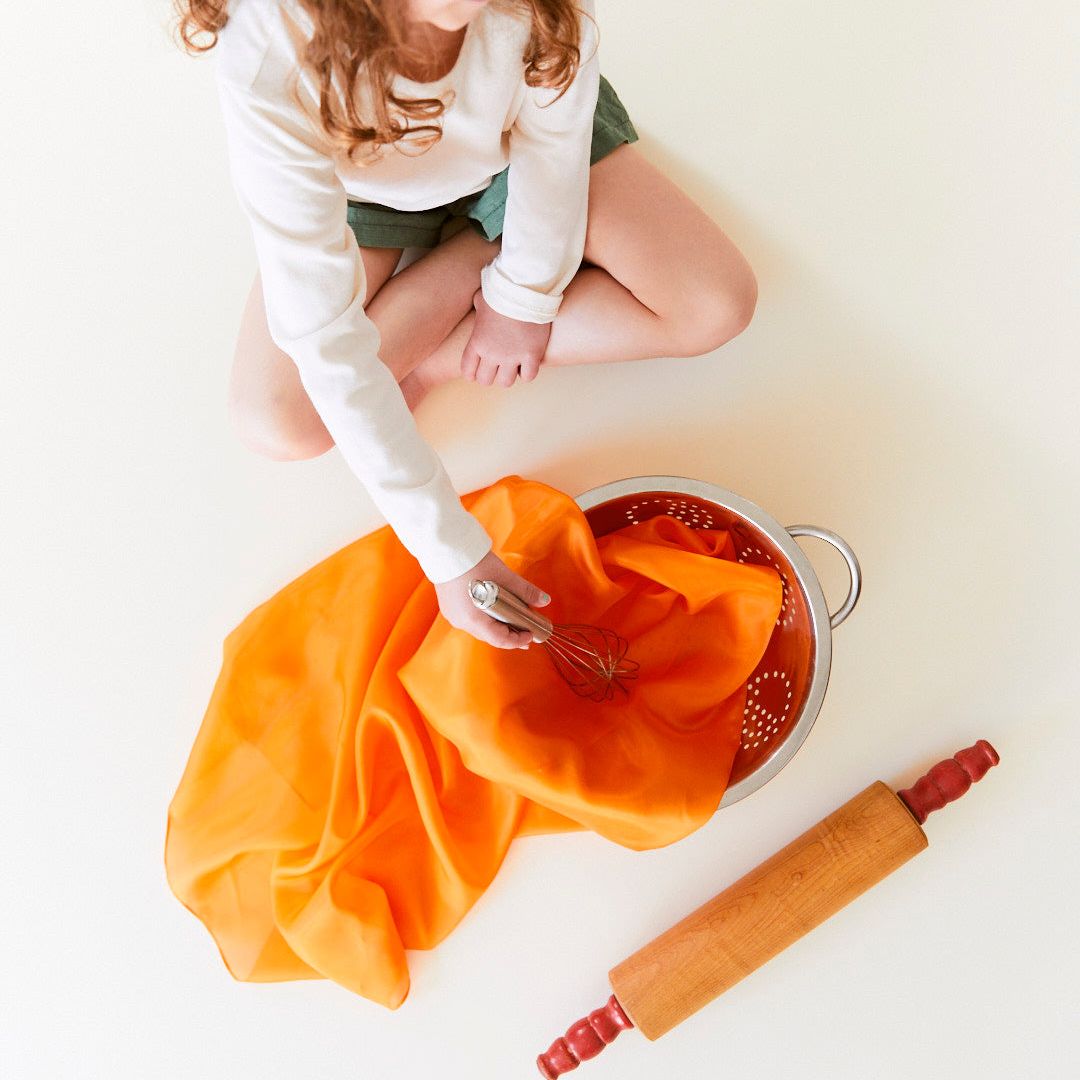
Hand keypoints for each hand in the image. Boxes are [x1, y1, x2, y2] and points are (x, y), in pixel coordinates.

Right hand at [433, 548, 550, 649]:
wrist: (446, 548)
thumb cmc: (474, 563)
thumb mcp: (504, 577)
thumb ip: (524, 592)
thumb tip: (544, 601)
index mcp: (474, 618)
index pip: (500, 640)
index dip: (517, 640)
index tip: (531, 634)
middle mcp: (461, 621)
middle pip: (490, 636)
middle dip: (509, 634)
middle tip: (526, 631)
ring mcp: (453, 615)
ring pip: (480, 628)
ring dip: (497, 626)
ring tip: (512, 620)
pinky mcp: (449, 607)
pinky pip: (470, 619)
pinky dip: (485, 619)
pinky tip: (494, 610)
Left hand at [461, 286, 551, 387]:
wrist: (525, 288)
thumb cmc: (502, 290)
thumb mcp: (482, 298)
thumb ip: (479, 307)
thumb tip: (479, 303)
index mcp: (477, 342)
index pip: (467, 370)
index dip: (472, 373)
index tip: (477, 370)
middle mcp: (492, 353)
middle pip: (485, 380)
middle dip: (490, 374)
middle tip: (497, 367)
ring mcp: (512, 356)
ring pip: (506, 382)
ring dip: (508, 374)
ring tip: (513, 365)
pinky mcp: (532, 356)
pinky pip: (528, 377)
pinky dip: (528, 372)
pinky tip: (528, 362)